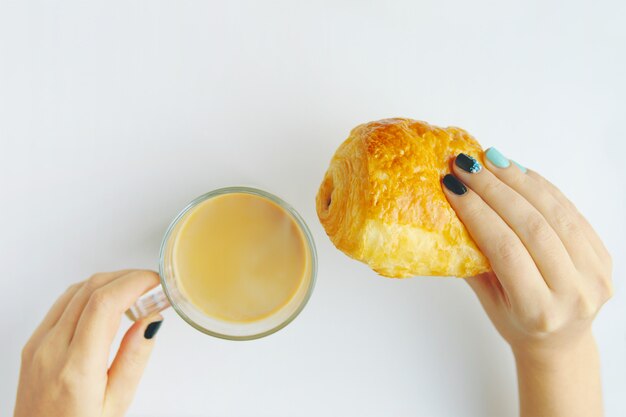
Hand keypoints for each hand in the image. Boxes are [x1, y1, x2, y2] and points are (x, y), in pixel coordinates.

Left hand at [14, 270, 162, 416]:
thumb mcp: (115, 404)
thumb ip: (134, 359)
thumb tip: (150, 321)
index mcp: (75, 367)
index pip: (104, 303)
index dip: (134, 282)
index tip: (155, 282)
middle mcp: (50, 350)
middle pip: (90, 289)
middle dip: (126, 277)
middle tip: (151, 287)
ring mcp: (37, 345)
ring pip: (75, 290)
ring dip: (108, 283)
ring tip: (134, 295)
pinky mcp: (33, 344)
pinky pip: (62, 303)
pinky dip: (89, 294)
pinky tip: (108, 305)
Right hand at [442, 149, 611, 416]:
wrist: (561, 342)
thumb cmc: (518, 324)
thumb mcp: (488, 300)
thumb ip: (474, 259)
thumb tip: (450, 209)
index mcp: (539, 311)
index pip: (504, 249)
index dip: (477, 211)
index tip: (453, 185)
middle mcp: (573, 293)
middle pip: (531, 226)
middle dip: (494, 189)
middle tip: (466, 166)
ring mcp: (594, 272)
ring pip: (554, 213)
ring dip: (517, 181)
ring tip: (489, 161)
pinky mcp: (604, 255)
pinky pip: (571, 211)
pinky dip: (542, 187)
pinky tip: (518, 172)